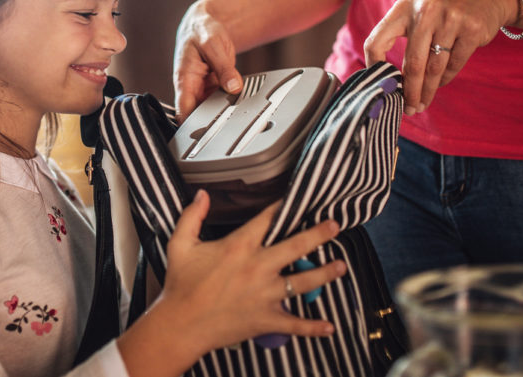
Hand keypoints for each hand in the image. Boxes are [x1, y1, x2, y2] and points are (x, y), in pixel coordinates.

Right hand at [155, 191, 345, 359]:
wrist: (180, 324)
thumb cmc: (180, 285)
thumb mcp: (181, 244)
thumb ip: (193, 216)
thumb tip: (202, 194)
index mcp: (239, 246)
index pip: (267, 219)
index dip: (283, 206)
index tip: (296, 199)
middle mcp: (258, 267)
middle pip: (297, 246)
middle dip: (319, 234)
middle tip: (335, 226)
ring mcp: (265, 294)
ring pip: (304, 281)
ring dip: (325, 273)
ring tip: (341, 266)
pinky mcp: (266, 319)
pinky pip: (295, 324)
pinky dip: (313, 326)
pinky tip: (329, 327)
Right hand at [173, 1, 243, 121]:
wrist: (206, 24)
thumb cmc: (202, 30)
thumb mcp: (214, 45)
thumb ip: (224, 67)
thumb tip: (233, 87)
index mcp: (184, 78)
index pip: (183, 110)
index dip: (191, 125)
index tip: (205, 133)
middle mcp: (190, 87)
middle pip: (197, 114)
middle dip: (210, 122)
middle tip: (228, 125)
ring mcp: (202, 89)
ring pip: (210, 110)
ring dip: (221, 114)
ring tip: (237, 115)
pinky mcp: (212, 88)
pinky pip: (220, 101)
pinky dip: (229, 104)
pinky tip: (239, 104)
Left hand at [364, 0, 514, 113]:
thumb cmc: (444, 8)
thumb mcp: (419, 10)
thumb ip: (403, 33)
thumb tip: (389, 75)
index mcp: (403, 8)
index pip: (377, 40)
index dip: (373, 65)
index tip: (379, 83)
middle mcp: (425, 12)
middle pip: (412, 63)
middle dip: (410, 91)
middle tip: (408, 108)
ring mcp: (450, 20)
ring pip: (434, 67)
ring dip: (428, 90)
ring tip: (423, 103)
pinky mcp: (472, 29)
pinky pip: (454, 64)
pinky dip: (446, 77)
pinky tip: (441, 83)